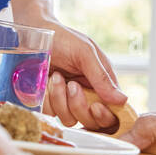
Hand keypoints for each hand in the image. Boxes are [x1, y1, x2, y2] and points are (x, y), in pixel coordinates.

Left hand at [31, 16, 126, 132]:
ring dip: (60, 98)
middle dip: (79, 105)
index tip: (95, 106)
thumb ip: (102, 77)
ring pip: (69, 119)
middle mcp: (86, 95)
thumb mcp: (85, 52)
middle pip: (91, 121)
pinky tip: (45, 81)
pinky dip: (46, 98)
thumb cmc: (62, 38)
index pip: (112, 111)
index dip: (105, 116)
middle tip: (72, 85)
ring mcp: (66, 101)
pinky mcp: (49, 102)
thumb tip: (123, 100)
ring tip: (56, 76)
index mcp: (101, 83)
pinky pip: (50, 113)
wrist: (32, 33)